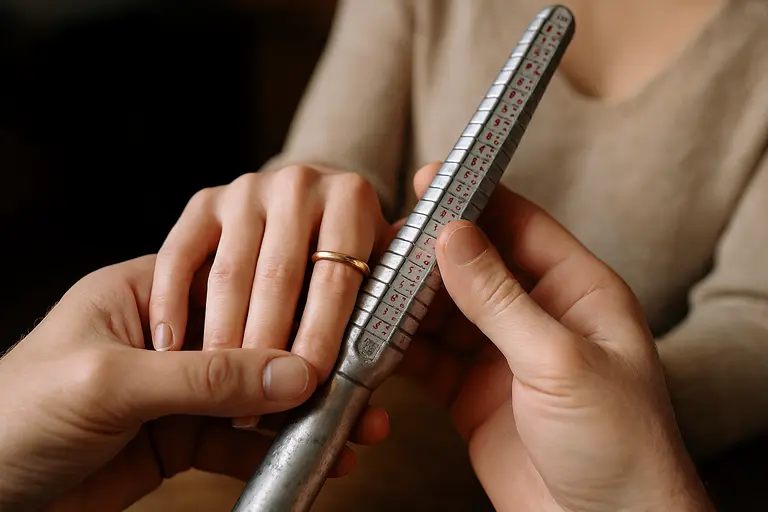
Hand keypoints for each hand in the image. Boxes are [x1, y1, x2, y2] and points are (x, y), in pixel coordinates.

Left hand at [0, 256, 387, 511]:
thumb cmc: (12, 416)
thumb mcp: (109, 383)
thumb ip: (202, 377)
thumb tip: (290, 373)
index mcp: (141, 295)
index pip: (232, 285)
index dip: (287, 301)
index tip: (339, 319)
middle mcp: (165, 338)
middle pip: (254, 343)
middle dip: (310, 364)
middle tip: (362, 380)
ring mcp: (175, 391)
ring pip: (255, 396)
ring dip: (306, 412)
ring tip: (358, 425)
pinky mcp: (179, 439)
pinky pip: (241, 442)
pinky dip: (280, 450)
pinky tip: (320, 456)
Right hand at [148, 165, 394, 426]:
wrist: (307, 197)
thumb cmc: (346, 251)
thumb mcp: (376, 265)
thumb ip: (384, 299)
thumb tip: (382, 352)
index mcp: (350, 199)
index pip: (334, 281)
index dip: (320, 337)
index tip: (306, 385)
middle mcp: (298, 186)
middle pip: (278, 278)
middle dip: (265, 349)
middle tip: (254, 406)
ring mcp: (248, 190)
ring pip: (229, 273)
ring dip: (220, 338)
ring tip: (215, 392)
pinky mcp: (205, 200)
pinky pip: (179, 254)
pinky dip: (170, 302)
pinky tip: (169, 344)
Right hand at [399, 169, 712, 510]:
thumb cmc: (618, 445)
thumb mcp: (559, 361)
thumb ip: (500, 298)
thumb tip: (454, 236)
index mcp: (577, 292)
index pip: (521, 225)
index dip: (475, 199)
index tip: (429, 180)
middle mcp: (538, 316)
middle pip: (474, 265)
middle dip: (428, 253)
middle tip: (382, 241)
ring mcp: (503, 355)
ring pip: (445, 311)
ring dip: (408, 300)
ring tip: (369, 288)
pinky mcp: (473, 393)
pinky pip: (429, 357)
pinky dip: (400, 347)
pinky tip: (375, 338)